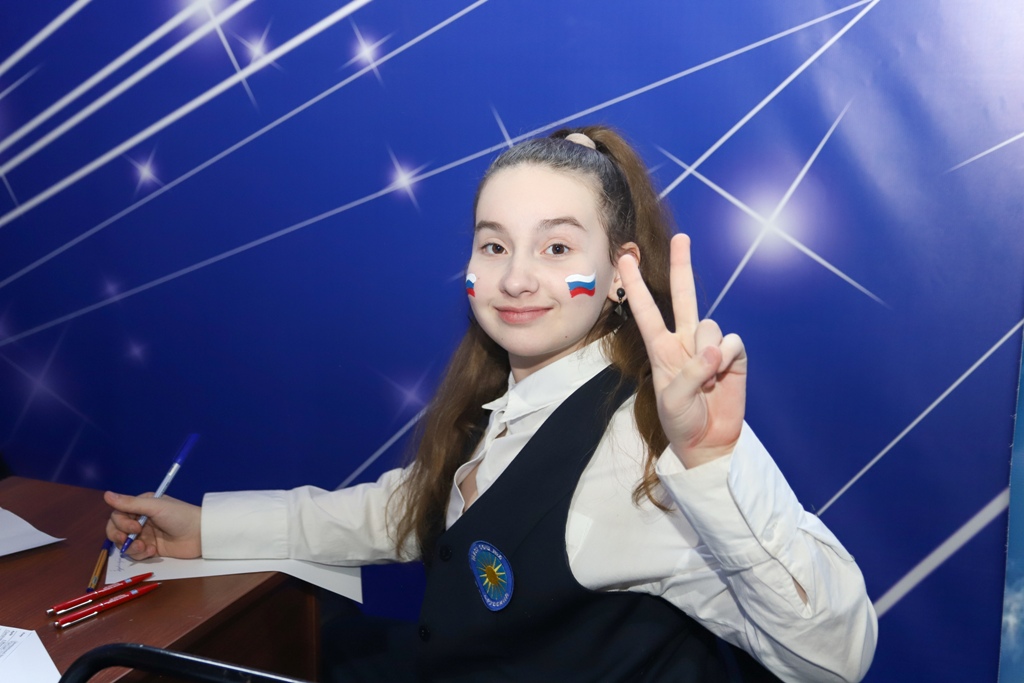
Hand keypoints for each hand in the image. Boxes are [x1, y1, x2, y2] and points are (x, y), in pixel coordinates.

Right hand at [104, 491, 201, 559]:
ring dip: (130, 547)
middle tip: (130, 540)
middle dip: (119, 537)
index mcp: (141, 505)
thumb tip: (106, 494)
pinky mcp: (150, 548)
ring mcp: (145, 535)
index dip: (121, 523)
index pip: (117, 514)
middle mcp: (140, 519)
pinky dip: (140, 554)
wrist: (200, 535)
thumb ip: (130, 503)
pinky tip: (153, 552)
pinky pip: (134, 553)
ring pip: (123, 543)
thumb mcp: (155, 507)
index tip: (135, 528)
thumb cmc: (180, 516)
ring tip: (145, 548)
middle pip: (116, 529)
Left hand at [618, 233, 746, 467]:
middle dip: (682, 266)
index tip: (625, 259)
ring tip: (706, 380)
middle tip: (681, 237)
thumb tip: (714, 350)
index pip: (646, 310)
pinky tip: (722, 376)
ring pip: (710, 325)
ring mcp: (709, 347)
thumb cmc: (681, 421)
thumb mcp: (674, 400)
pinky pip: (732, 343)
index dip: (636, 285)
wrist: (709, 442)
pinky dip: (727, 357)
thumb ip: (691, 373)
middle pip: (683, 296)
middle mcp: (684, 341)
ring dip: (708, 351)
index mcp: (661, 349)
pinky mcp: (733, 357)